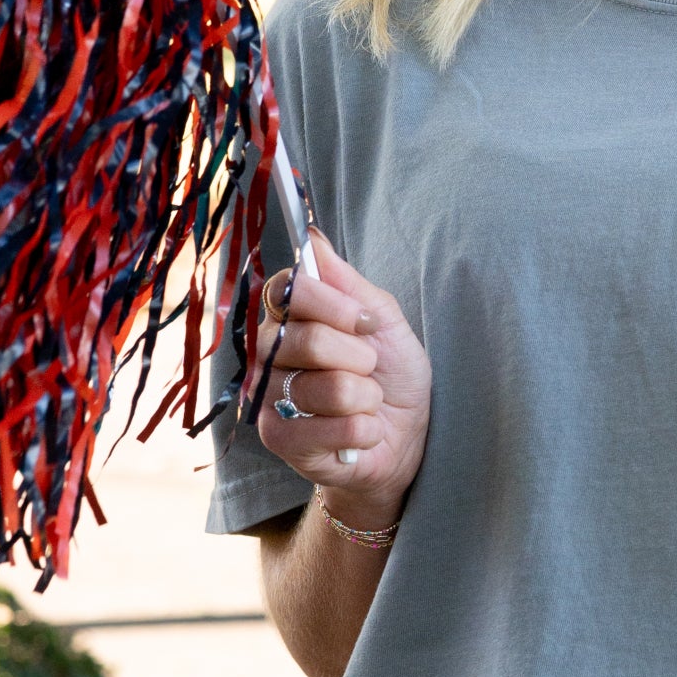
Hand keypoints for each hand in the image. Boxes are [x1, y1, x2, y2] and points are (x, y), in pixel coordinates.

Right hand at [253, 227, 431, 524]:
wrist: (407, 435)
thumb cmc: (392, 374)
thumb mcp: (383, 320)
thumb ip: (347, 282)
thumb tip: (312, 236)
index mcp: (290, 316)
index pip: (285, 289)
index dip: (330, 303)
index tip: (364, 320)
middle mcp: (269, 353)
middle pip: (308, 338)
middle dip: (358, 356)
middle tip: (368, 367)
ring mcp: (270, 397)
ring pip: (326, 387)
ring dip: (365, 396)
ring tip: (365, 402)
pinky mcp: (279, 440)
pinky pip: (329, 427)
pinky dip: (362, 430)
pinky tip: (362, 431)